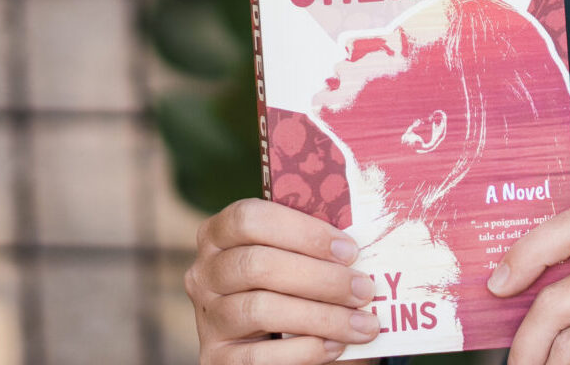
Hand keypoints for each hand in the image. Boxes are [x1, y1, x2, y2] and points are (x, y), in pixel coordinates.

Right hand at [186, 197, 384, 363]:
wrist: (279, 344)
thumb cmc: (297, 287)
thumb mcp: (298, 258)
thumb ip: (316, 243)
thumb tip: (363, 236)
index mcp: (220, 234)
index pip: (249, 218)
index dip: (302, 231)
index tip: (349, 250)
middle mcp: (204, 274)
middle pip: (256, 264)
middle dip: (320, 278)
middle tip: (364, 289)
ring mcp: (208, 318)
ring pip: (259, 309)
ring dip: (322, 317)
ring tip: (363, 324)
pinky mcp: (217, 359)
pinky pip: (258, 356)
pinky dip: (304, 351)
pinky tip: (335, 347)